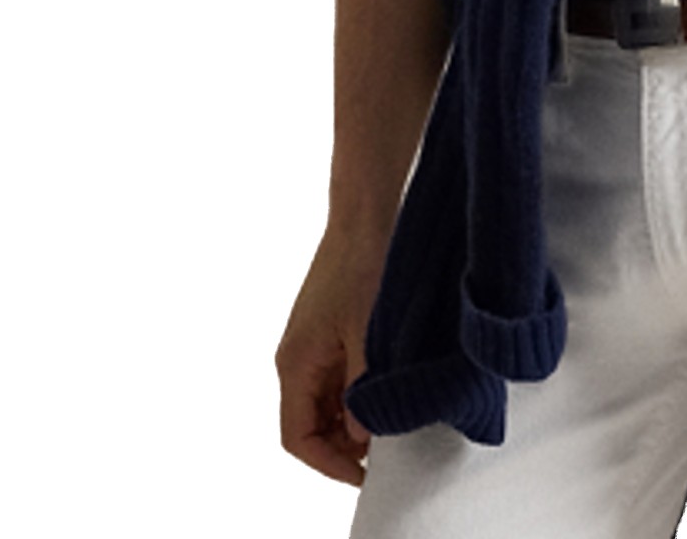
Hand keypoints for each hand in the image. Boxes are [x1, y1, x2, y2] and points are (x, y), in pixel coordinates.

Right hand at [276, 228, 388, 484]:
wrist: (364, 212)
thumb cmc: (361, 262)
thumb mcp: (367, 333)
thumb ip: (363, 387)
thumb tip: (364, 436)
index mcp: (295, 362)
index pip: (297, 436)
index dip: (328, 463)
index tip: (364, 474)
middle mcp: (298, 358)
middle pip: (310, 425)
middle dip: (343, 444)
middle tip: (386, 450)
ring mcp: (314, 346)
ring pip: (326, 404)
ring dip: (353, 419)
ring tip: (391, 422)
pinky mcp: (331, 332)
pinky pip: (338, 379)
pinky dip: (359, 393)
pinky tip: (388, 391)